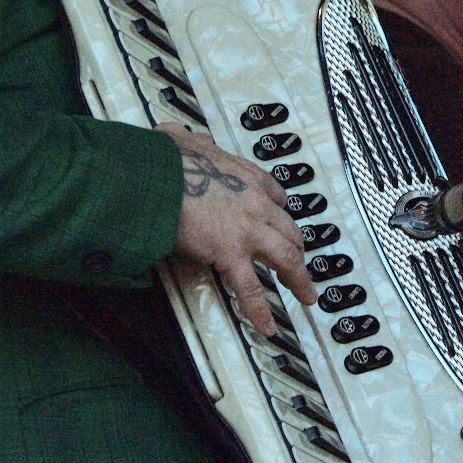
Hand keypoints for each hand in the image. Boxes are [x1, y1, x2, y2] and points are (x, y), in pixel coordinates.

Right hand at [160, 124, 315, 334]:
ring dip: (299, 280)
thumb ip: (188, 141)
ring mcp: (248, 229)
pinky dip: (260, 311)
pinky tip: (267, 326)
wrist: (156, 176)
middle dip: (298, 248)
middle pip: (289, 229)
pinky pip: (252, 289)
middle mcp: (256, 202)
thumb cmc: (165, 161)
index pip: (277, 196)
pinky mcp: (231, 253)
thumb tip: (183, 136)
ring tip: (305, 296)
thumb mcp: (182, 141)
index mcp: (246, 176)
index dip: (280, 213)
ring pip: (286, 258)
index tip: (280, 222)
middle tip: (299, 262)